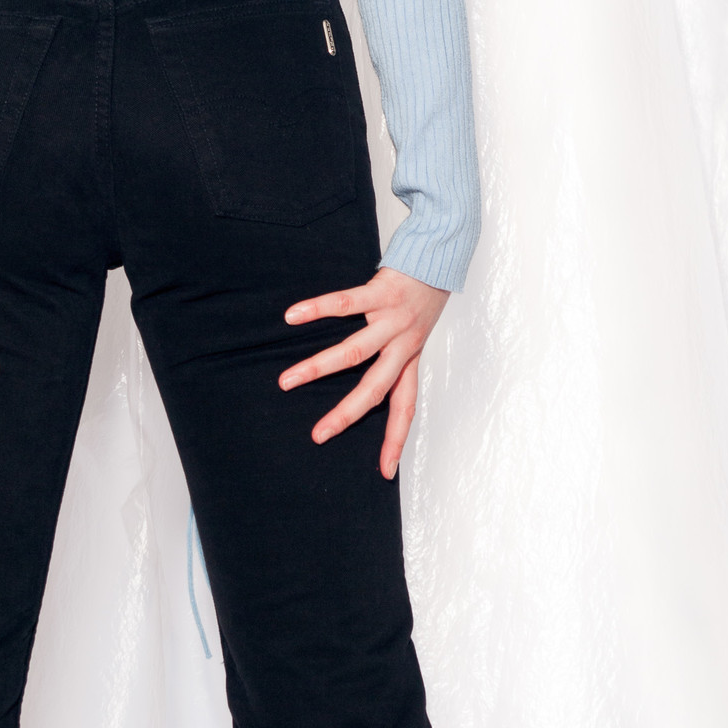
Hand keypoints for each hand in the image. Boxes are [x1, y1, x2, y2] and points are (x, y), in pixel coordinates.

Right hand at [279, 266, 449, 478]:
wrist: (440, 256)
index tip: (386, 471)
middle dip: (346, 415)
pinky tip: (292, 316)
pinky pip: (346, 302)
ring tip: (286, 381)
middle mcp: (404, 345)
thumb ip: (395, 354)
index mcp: (410, 359)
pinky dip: (317, 309)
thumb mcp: (415, 333)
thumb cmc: (423, 296)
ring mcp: (393, 320)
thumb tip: (366, 378)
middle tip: (318, 435)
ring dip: (318, 368)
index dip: (396, 439)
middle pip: (375, 389)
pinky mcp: (382, 292)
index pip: (405, 408)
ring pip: (354, 351)